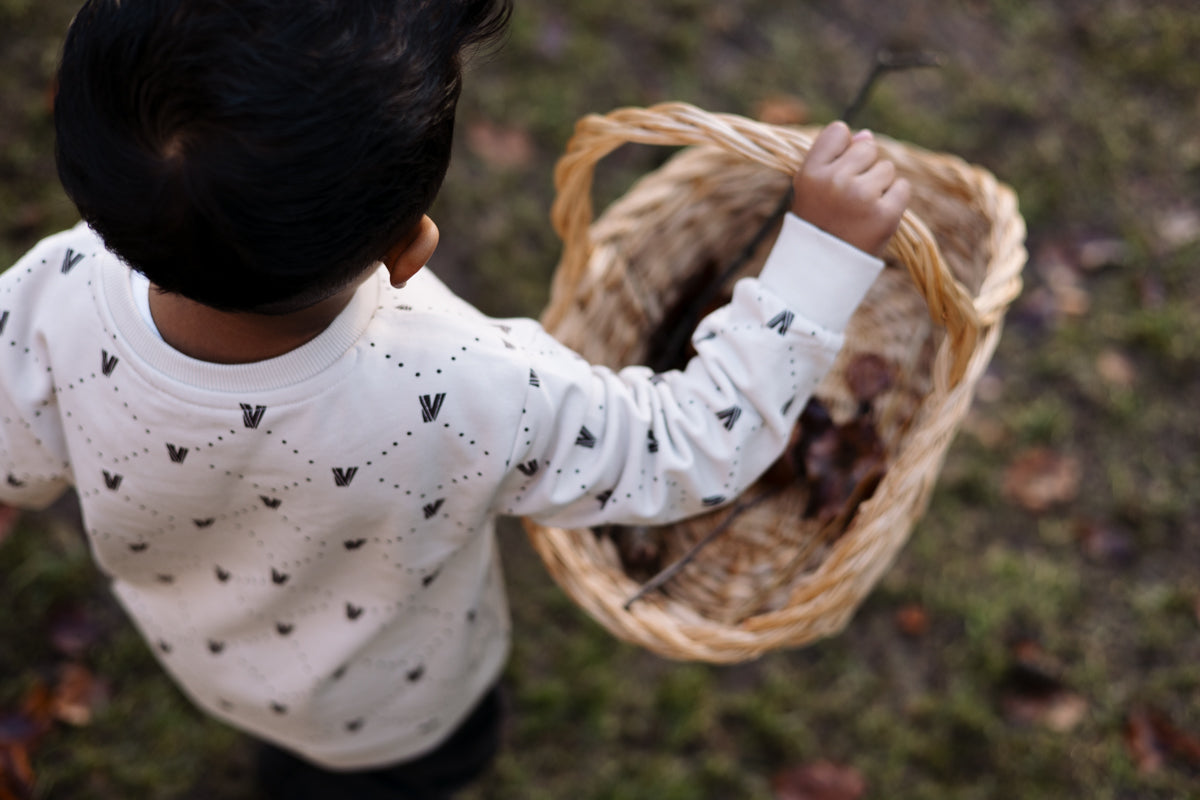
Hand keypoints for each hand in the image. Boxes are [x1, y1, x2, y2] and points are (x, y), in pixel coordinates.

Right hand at [790, 122, 910, 256]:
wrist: (822, 271)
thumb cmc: (818, 224)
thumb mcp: (813, 188)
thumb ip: (835, 158)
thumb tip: (867, 135)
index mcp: (810, 172)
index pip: (839, 131)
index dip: (842, 150)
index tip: (835, 173)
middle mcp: (834, 181)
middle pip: (867, 148)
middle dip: (864, 168)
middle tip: (848, 198)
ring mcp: (860, 197)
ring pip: (886, 168)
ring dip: (880, 186)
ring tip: (861, 210)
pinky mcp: (885, 214)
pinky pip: (902, 188)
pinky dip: (894, 200)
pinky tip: (876, 216)